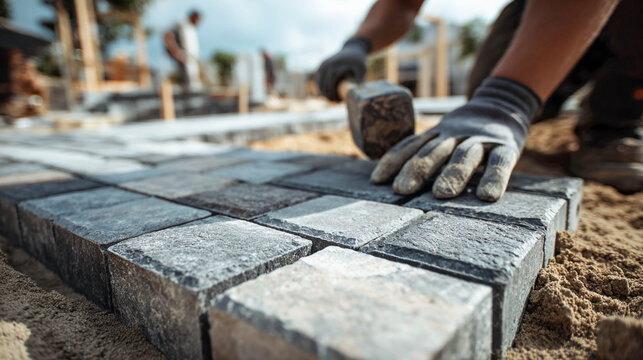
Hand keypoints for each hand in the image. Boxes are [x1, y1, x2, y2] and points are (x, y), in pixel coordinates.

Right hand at [316, 37, 370, 100]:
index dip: (333, 94)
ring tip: (332, 99)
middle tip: (335, 102)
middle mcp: (327, 64)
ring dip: (323, 92)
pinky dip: (321, 87)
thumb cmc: (359, 60)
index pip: (331, 83)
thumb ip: (359, 81)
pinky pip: (318, 79)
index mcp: (336, 65)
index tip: (338, 101)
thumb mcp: (362, 70)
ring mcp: (323, 64)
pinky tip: (326, 94)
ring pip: (319, 82)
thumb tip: (356, 94)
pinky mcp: (322, 65)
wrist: (353, 48)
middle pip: (323, 84)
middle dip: (327, 95)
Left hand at [371, 77, 541, 201]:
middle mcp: (456, 134)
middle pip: (434, 151)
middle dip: (417, 169)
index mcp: (438, 133)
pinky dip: (494, 177)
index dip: (394, 160)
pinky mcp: (507, 147)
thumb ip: (427, 152)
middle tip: (401, 190)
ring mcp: (481, 140)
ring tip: (440, 195)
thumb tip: (394, 181)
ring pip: (464, 155)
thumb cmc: (468, 132)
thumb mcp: (445, 135)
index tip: (377, 180)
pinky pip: (500, 162)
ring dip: (452, 174)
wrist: (506, 105)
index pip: (412, 144)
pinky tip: (487, 196)